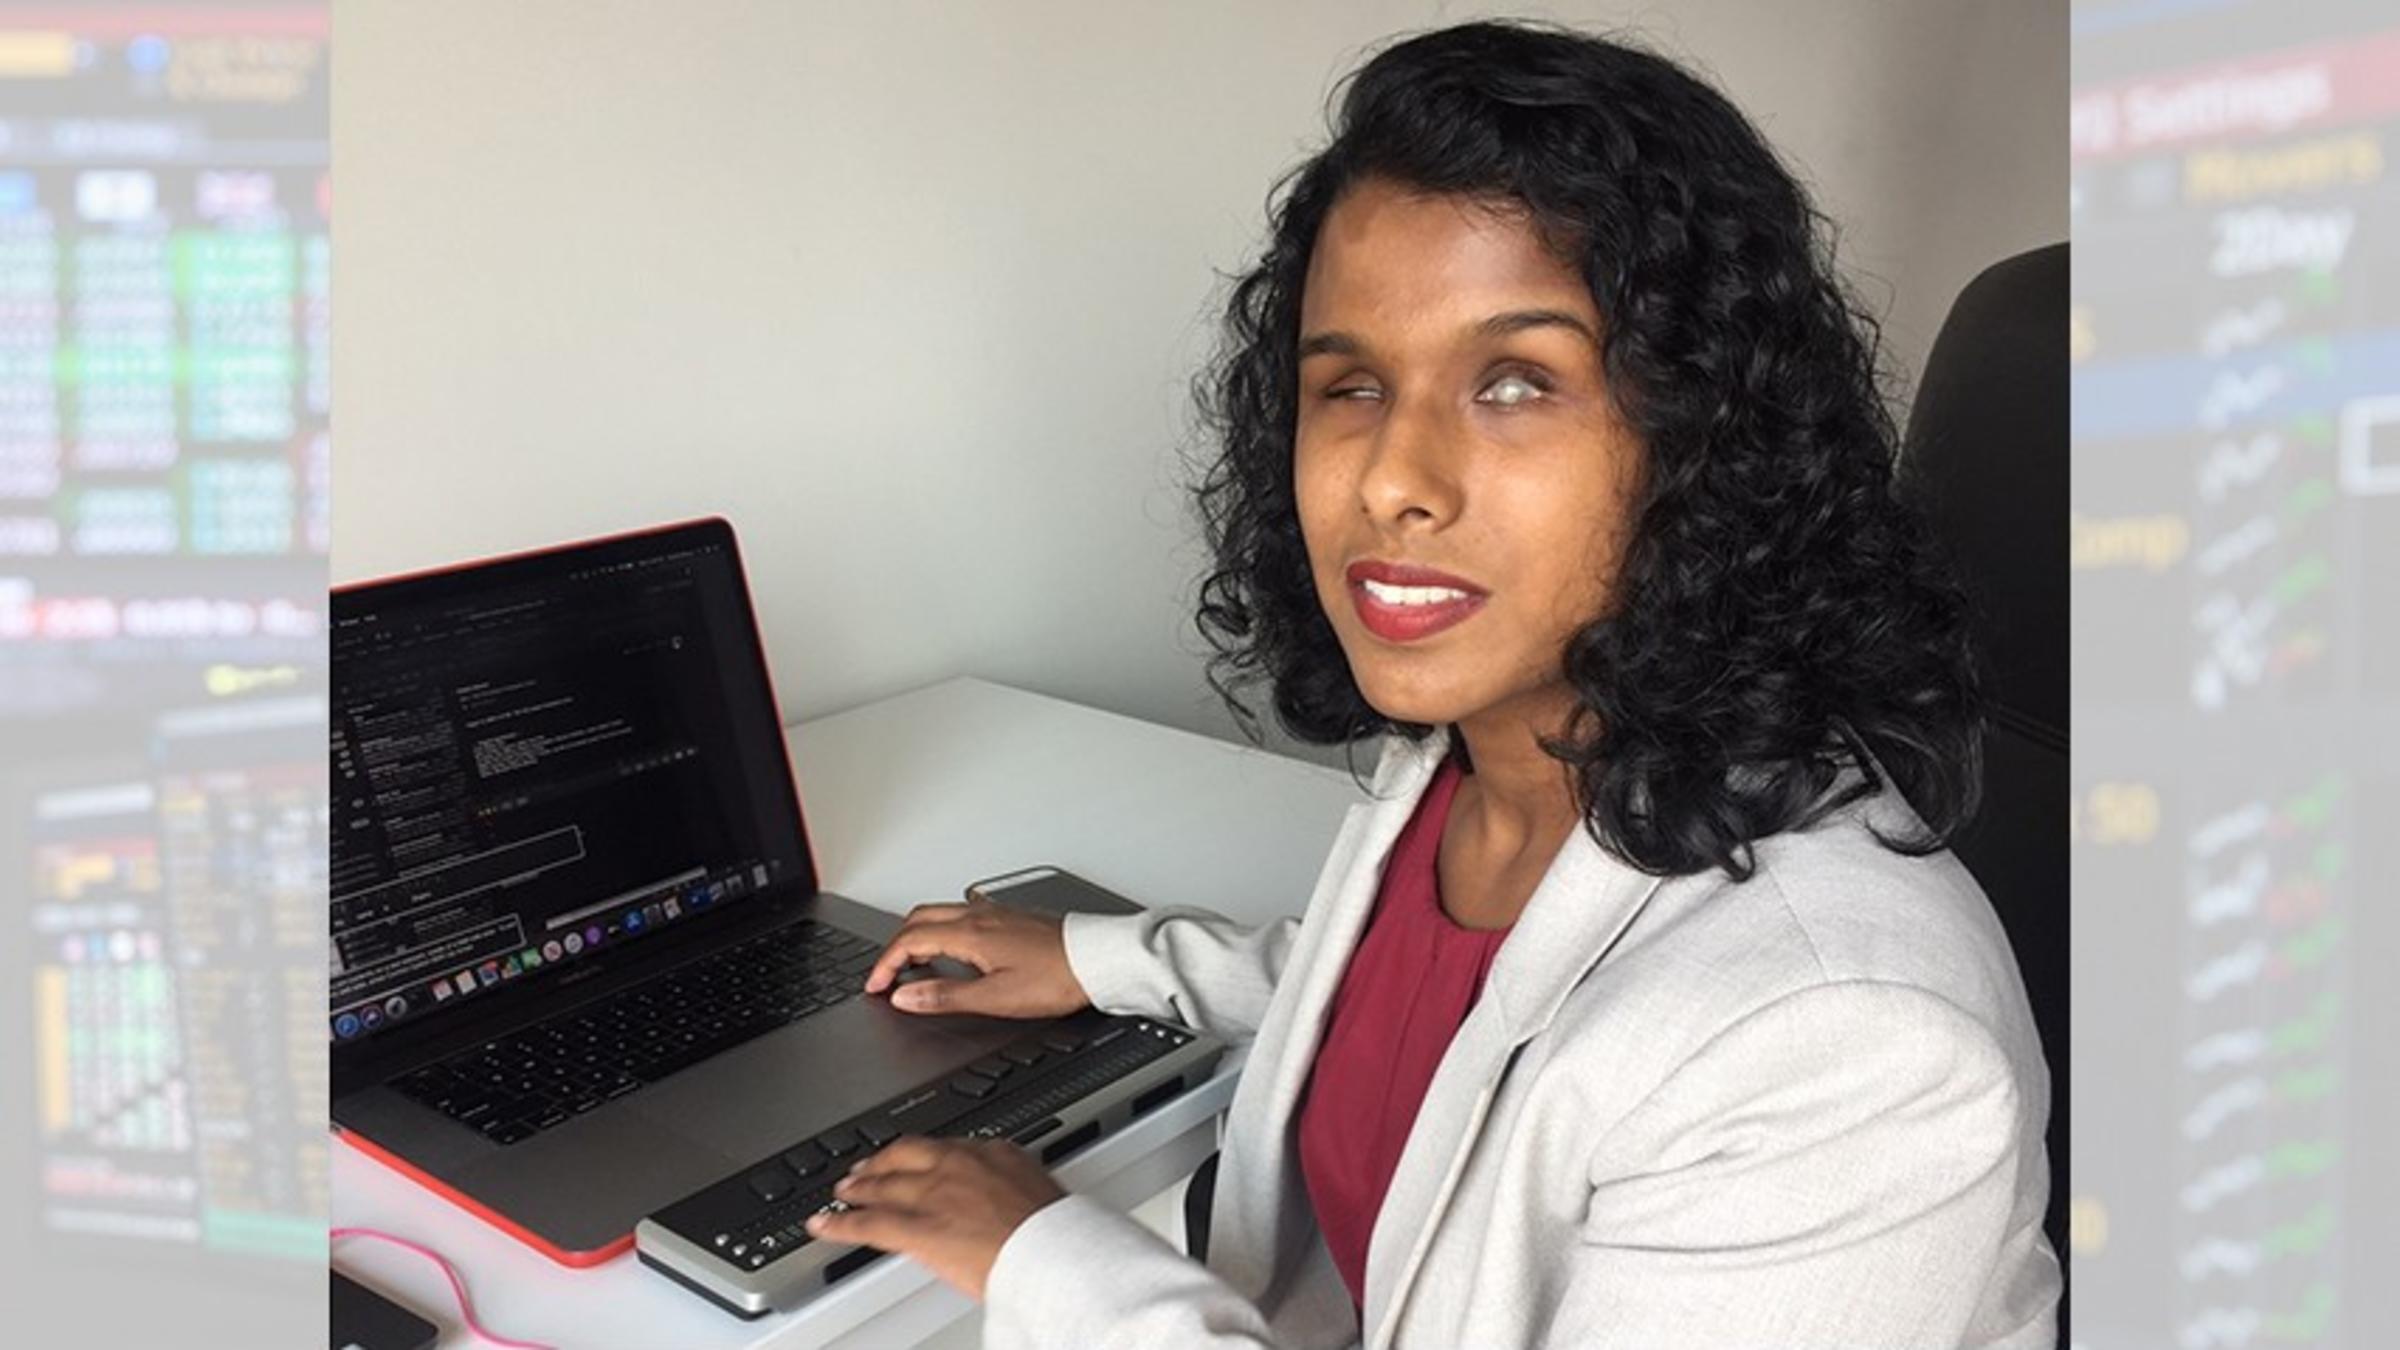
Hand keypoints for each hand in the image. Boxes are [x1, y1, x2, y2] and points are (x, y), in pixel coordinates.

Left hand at [804, 1136, 1064, 1299]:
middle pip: (907, 1155)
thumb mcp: (1042, 1196)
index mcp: (994, 1153)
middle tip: (867, 1168)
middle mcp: (959, 1165)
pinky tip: (822, 1226)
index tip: (916, 1161)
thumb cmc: (1058, 1234)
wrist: (1056, 1254)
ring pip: (883, 1185)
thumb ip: (1015, 1193)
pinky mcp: (918, 1228)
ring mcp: (935, 1194)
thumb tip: (1012, 1206)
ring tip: (843, 1192)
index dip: (923, 1156)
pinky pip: (869, 1223)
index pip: (946, 1147)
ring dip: (858, 1188)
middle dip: (882, 1162)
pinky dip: (840, 1224)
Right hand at [863, 896, 1090, 1017]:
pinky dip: (942, 930)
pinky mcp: (1010, 918)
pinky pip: (962, 914)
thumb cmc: (1056, 979)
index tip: (875, 985)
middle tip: (886, 974)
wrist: (1097, 961)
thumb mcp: (995, 997)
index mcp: (971, 933)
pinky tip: (954, 949)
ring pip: (940, 913)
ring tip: (912, 964)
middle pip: (918, 918)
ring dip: (917, 935)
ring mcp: (996, 913)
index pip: (910, 941)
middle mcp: (980, 915)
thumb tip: (905, 995)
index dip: (885, 964)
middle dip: (894, 945)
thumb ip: (946, 996)